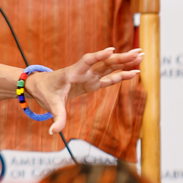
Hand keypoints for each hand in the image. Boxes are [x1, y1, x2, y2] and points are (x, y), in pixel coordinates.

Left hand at [22, 47, 143, 137]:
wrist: (41, 85)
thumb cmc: (45, 92)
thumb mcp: (51, 105)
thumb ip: (57, 118)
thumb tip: (54, 132)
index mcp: (72, 73)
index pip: (87, 62)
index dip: (98, 56)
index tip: (111, 50)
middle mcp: (83, 72)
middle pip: (104, 62)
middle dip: (121, 57)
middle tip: (138, 52)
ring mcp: (89, 76)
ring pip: (109, 66)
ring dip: (124, 61)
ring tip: (141, 56)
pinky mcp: (92, 82)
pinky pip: (109, 77)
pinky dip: (121, 74)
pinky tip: (134, 72)